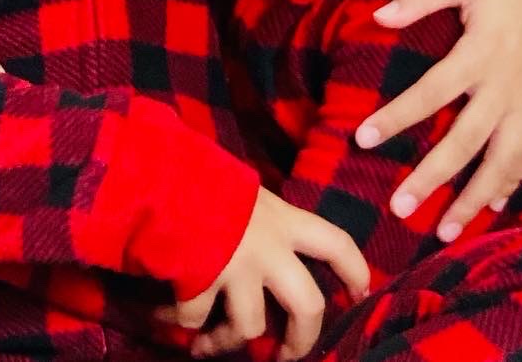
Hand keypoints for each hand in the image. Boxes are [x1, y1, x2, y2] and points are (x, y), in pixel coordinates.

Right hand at [158, 188, 368, 360]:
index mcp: (284, 220)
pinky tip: (164, 317)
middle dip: (301, 340)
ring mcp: (238, 270)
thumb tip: (269, 244)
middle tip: (288, 356)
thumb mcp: (246, 194)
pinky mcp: (202, 286)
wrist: (160, 178)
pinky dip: (180, 324)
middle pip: (308, 306)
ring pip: (250, 327)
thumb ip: (262, 221)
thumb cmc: (204, 178)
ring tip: (207, 346)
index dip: (356, 272)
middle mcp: (269, 249)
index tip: (361, 295)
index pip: (337, 244)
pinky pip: (195, 321)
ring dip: (225, 341)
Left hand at [355, 0, 521, 238]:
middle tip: (398, 208)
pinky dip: (511, 185)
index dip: (397, 116)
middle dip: (431, 178)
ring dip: (473, 199)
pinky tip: (493, 208)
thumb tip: (378, 17)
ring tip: (444, 233)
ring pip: (501, 163)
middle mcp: (507, 87)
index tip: (361, 139)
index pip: (432, 91)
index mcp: (482, 52)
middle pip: (465, 142)